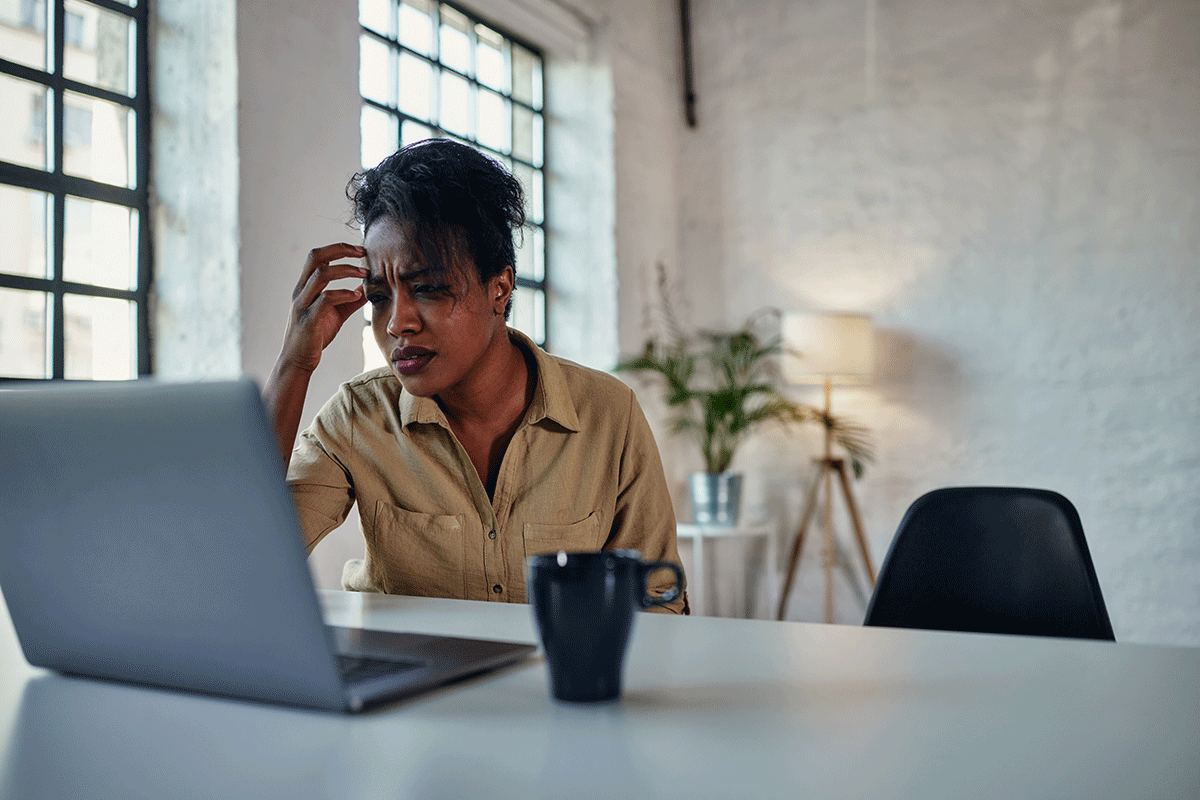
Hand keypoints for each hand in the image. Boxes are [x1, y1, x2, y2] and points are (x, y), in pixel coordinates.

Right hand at [277, 243, 368, 374]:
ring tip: (364, 274)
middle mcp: (301, 291)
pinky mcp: (309, 319)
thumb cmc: (316, 335)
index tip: (360, 250)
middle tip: (362, 252)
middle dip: (340, 250)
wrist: (299, 360)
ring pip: (320, 275)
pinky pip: (325, 300)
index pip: (318, 257)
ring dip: (346, 270)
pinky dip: (343, 294)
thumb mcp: (336, 313)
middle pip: (315, 257)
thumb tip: (368, 288)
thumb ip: (350, 299)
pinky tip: (356, 296)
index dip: (338, 249)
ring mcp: (303, 304)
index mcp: (306, 286)